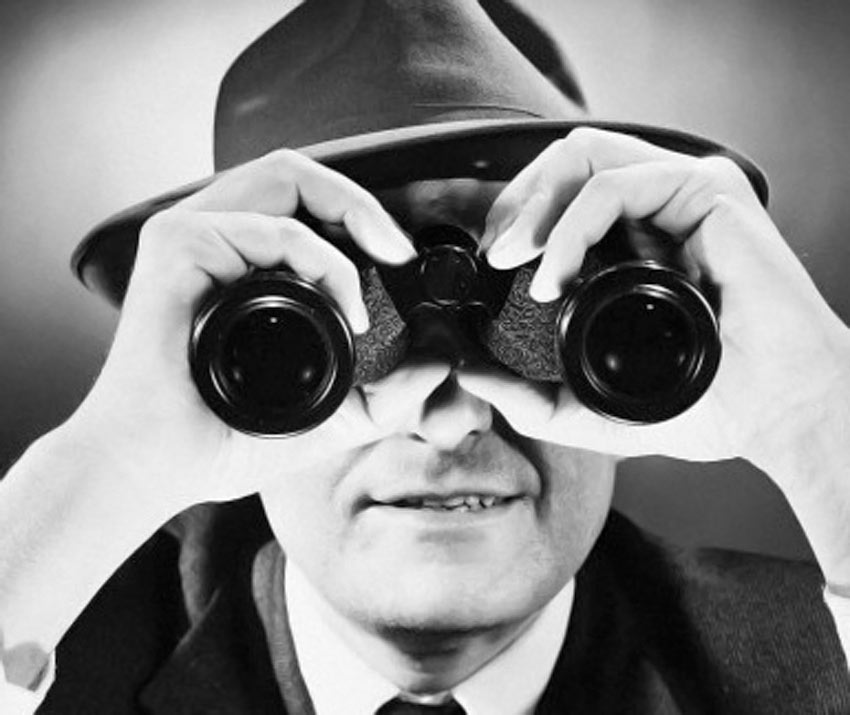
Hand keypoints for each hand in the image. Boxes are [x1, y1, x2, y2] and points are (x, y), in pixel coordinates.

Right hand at [67, 150, 448, 511]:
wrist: (163, 467)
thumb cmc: (223, 439)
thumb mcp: (329, 412)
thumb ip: (386, 391)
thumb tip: (441, 361)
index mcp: (240, 263)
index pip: (305, 207)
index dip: (360, 217)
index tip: (403, 261)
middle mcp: (217, 239)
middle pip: (300, 178)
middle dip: (364, 204)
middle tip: (401, 251)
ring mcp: (195, 234)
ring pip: (288, 178)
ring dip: (350, 216)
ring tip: (379, 274)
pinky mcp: (178, 244)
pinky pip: (273, 228)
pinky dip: (322, 261)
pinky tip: (343, 308)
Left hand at [458, 128, 849, 470]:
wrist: (774, 414)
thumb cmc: (702, 406)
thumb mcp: (593, 405)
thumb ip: (531, 396)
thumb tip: (470, 377)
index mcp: (637, 239)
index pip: (560, 194)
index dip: (515, 216)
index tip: (490, 264)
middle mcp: (658, 207)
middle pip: (563, 162)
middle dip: (514, 203)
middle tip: (494, 256)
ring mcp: (682, 193)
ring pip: (583, 155)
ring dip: (535, 203)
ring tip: (513, 258)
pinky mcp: (706, 192)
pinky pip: (614, 186)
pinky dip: (571, 226)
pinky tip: (554, 274)